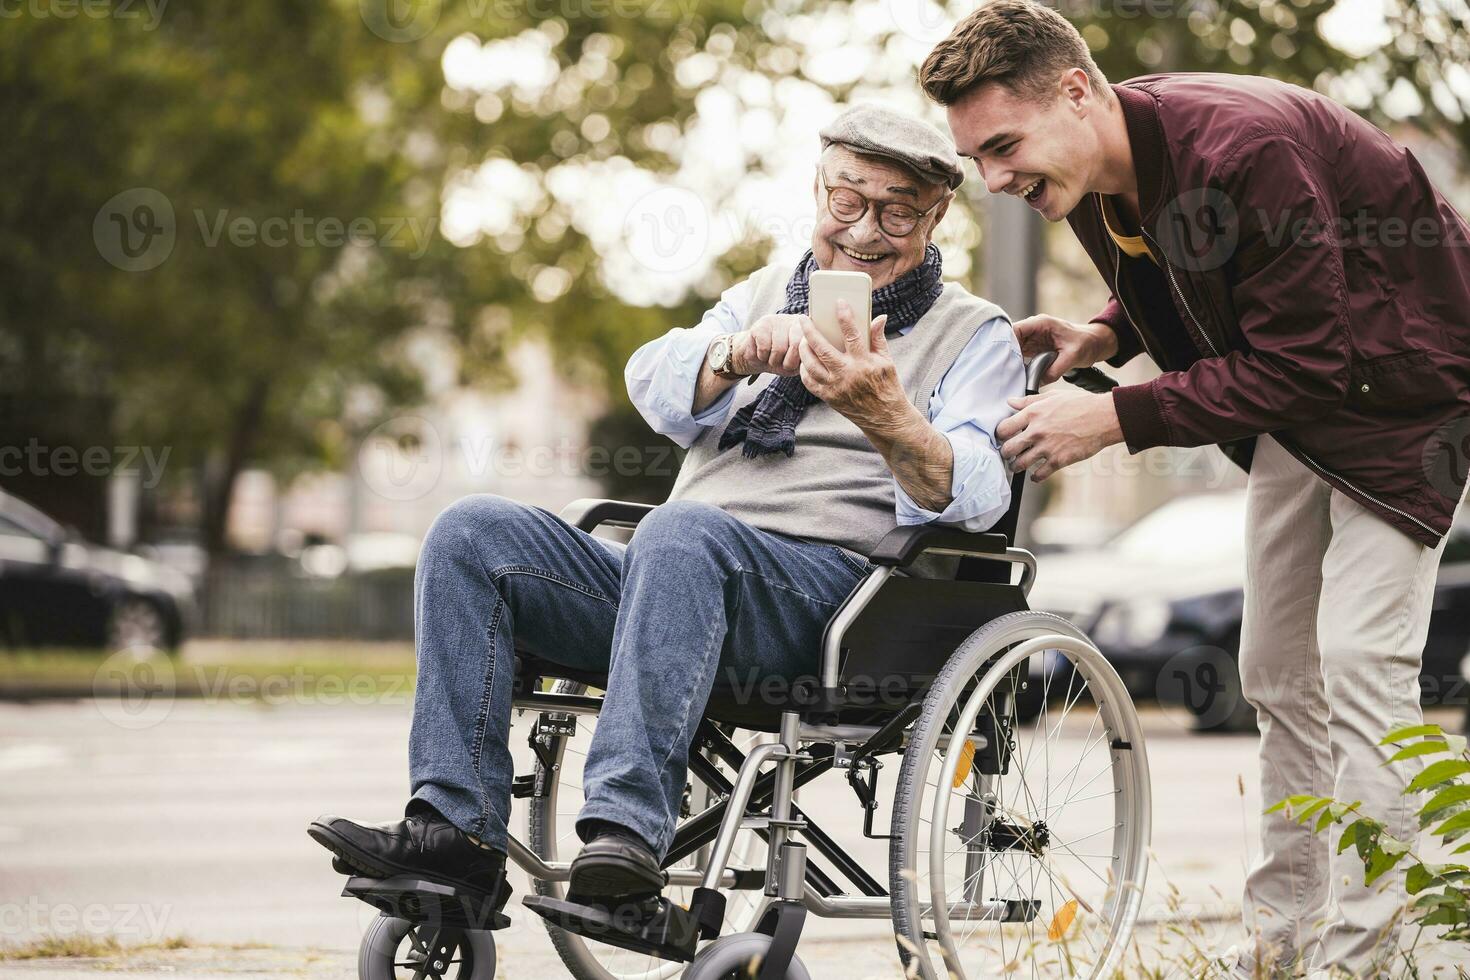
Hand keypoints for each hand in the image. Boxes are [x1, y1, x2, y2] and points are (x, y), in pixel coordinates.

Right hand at [732, 314, 808, 376]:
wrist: (756, 358)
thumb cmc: (781, 361)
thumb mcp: (798, 364)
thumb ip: (807, 359)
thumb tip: (808, 356)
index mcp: (809, 330)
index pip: (809, 346)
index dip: (798, 361)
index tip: (792, 363)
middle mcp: (795, 320)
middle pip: (796, 346)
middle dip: (787, 362)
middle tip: (781, 362)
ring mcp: (777, 320)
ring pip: (779, 349)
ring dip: (773, 361)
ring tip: (771, 357)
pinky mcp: (760, 325)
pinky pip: (764, 348)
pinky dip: (761, 356)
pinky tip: (761, 352)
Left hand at [796, 299, 900, 423]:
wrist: (885, 418)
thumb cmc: (887, 386)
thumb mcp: (887, 361)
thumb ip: (878, 339)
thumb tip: (879, 317)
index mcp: (864, 362)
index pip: (853, 335)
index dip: (845, 317)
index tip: (839, 302)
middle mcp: (847, 374)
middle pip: (822, 349)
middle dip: (809, 331)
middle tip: (803, 318)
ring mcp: (835, 387)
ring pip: (811, 365)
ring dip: (803, 349)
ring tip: (802, 338)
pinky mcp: (828, 397)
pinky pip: (809, 381)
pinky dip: (804, 369)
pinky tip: (805, 360)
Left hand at [995, 387, 1123, 481]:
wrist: (1104, 418)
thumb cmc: (1081, 404)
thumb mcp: (1053, 397)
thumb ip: (1029, 401)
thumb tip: (1011, 401)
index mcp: (1033, 414)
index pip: (1004, 428)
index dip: (1001, 435)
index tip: (1003, 437)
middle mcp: (1037, 431)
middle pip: (1008, 448)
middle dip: (1006, 453)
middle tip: (1008, 454)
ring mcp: (1047, 447)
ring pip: (1020, 464)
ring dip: (1017, 467)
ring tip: (1017, 466)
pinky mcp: (1059, 461)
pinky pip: (1039, 475)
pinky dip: (1035, 477)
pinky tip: (1035, 476)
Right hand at [1012, 315, 1119, 384]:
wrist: (1094, 343)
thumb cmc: (1086, 343)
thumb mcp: (1074, 356)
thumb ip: (1056, 369)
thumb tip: (1038, 382)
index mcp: (1041, 324)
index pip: (1015, 329)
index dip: (1006, 342)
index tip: (1002, 358)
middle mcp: (1033, 330)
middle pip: (1010, 340)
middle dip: (1005, 355)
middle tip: (1002, 371)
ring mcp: (1032, 340)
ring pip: (1013, 350)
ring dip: (1010, 361)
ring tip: (1006, 375)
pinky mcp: (1034, 349)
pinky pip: (1020, 357)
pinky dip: (1017, 366)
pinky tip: (1015, 376)